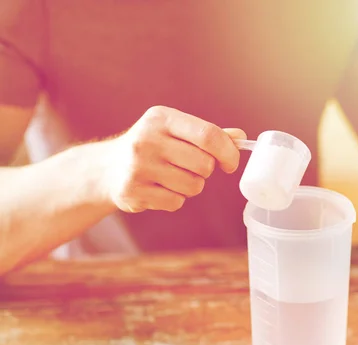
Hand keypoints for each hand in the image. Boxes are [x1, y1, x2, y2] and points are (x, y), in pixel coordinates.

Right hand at [101, 105, 245, 212]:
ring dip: (190, 186)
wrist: (106, 169)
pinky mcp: (133, 191)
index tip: (230, 164)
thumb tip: (241, 138)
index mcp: (162, 118)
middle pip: (205, 164)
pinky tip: (158, 189)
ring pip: (193, 186)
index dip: (228, 152)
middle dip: (206, 171)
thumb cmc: (152, 147)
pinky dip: (174, 199)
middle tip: (190, 167)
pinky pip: (176, 202)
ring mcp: (138, 166)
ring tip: (171, 177)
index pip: (209, 135)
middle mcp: (148, 140)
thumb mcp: (175, 131)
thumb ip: (208, 135)